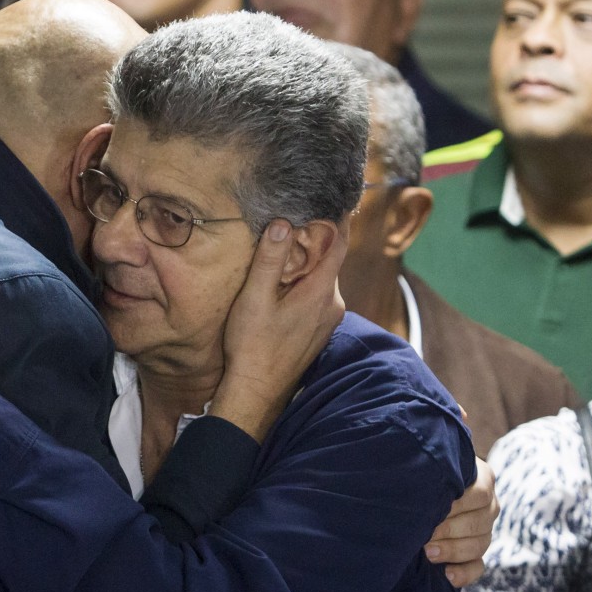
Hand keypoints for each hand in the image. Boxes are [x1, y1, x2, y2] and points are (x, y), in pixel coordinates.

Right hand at [210, 221, 345, 441]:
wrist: (255, 392)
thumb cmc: (252, 347)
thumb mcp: (255, 298)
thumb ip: (270, 259)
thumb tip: (283, 224)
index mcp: (321, 292)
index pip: (338, 244)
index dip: (335, 219)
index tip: (326, 199)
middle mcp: (333, 305)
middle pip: (330, 260)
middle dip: (314, 241)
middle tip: (292, 222)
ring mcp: (327, 321)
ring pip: (322, 280)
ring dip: (307, 264)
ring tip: (283, 251)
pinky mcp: (318, 332)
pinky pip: (317, 297)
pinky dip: (304, 284)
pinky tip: (282, 286)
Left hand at [424, 457, 497, 586]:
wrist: (410, 492)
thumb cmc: (419, 473)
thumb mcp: (428, 468)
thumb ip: (430, 473)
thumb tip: (418, 481)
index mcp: (481, 480)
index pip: (480, 494)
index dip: (456, 504)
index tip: (430, 509)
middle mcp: (487, 506)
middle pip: (479, 523)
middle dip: (449, 530)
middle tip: (424, 534)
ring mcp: (484, 531)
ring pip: (479, 545)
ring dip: (452, 551)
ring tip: (428, 552)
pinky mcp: (474, 554)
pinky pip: (477, 567)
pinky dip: (464, 573)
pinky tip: (447, 575)